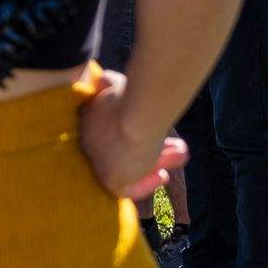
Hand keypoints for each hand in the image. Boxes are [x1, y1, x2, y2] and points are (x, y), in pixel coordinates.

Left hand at [77, 70, 187, 199]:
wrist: (137, 115)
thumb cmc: (129, 95)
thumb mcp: (116, 84)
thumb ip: (110, 84)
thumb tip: (102, 79)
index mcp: (87, 123)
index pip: (108, 133)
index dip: (132, 130)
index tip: (154, 130)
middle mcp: (89, 145)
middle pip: (122, 150)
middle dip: (153, 146)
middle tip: (176, 144)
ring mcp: (98, 164)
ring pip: (130, 166)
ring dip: (158, 159)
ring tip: (181, 152)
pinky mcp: (110, 181)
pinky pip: (127, 189)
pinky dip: (145, 184)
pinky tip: (162, 175)